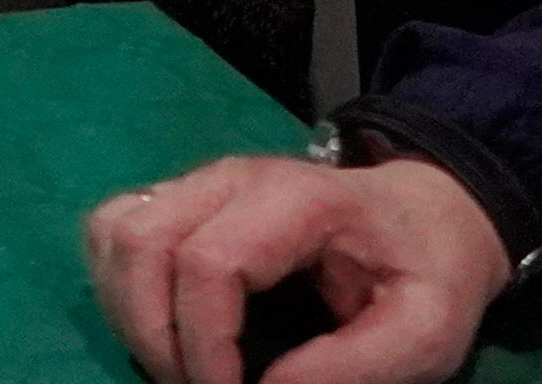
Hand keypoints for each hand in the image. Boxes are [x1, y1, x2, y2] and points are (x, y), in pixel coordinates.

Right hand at [81, 152, 503, 383]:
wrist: (426, 215)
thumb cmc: (425, 271)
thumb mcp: (428, 331)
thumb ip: (360, 366)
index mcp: (297, 201)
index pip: (210, 263)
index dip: (204, 345)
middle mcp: (232, 177)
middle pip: (144, 243)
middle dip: (155, 336)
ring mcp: (199, 181)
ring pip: (116, 231)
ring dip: (127, 311)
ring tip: (176, 365)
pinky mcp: (180, 195)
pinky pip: (112, 227)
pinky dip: (116, 284)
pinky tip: (156, 325)